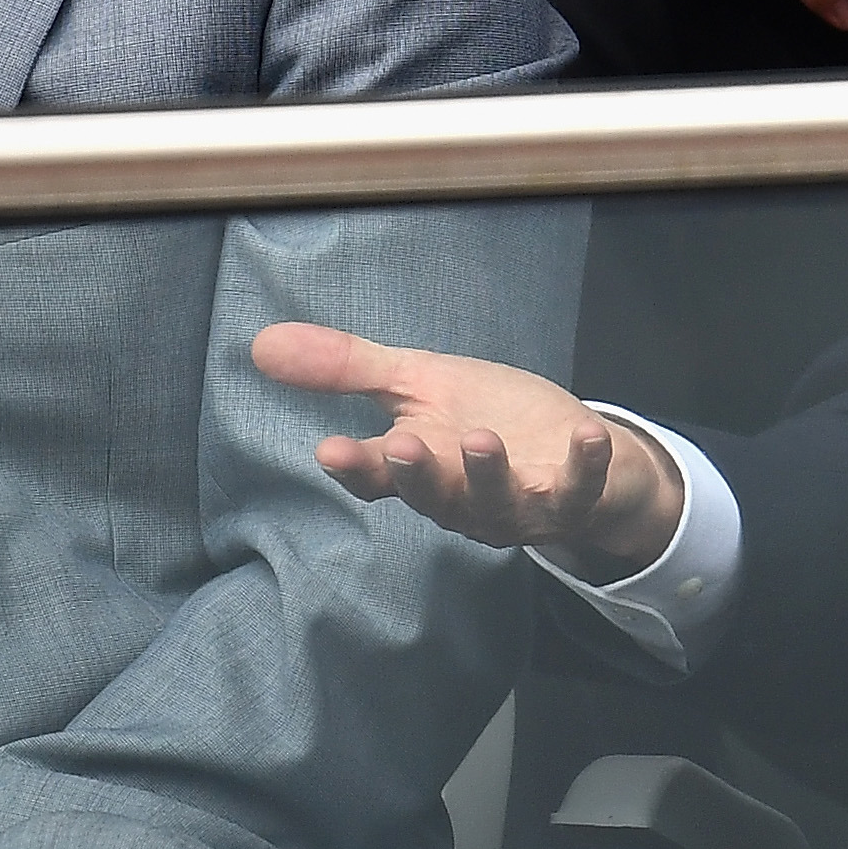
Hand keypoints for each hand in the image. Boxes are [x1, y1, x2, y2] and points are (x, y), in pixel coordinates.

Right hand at [251, 322, 683, 579]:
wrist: (573, 450)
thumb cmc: (489, 418)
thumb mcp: (417, 384)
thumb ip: (347, 369)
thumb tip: (261, 343)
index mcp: (421, 470)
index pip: (378, 475)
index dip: (356, 466)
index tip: (330, 449)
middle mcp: (464, 499)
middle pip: (434, 497)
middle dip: (418, 475)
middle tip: (400, 447)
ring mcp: (520, 504)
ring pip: (497, 503)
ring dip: (487, 475)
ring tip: (478, 440)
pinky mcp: (573, 498)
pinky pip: (579, 490)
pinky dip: (584, 466)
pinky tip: (586, 433)